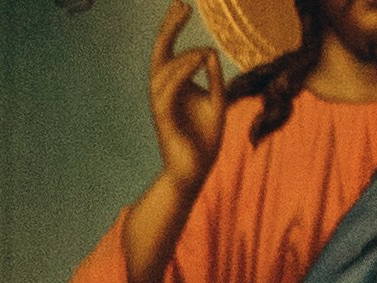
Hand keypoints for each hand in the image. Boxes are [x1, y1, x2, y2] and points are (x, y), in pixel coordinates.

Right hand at [148, 4, 223, 204]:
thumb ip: (214, 77)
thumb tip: (209, 52)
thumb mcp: (216, 99)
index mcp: (175, 86)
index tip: (182, 6)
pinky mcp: (164, 122)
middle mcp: (164, 93)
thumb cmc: (205, 138)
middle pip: (160, 56)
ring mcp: (162, 107)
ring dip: (184, 58)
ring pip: (163, 73)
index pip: (169, 52)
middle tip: (182, 7)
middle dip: (169, 30)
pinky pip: (167, 93)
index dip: (172, 27)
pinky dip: (182, 75)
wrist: (196, 171)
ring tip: (203, 54)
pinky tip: (199, 62)